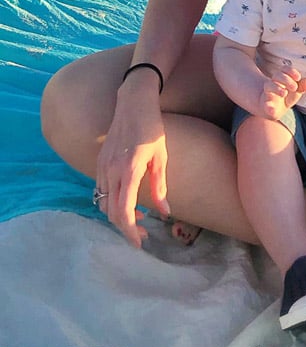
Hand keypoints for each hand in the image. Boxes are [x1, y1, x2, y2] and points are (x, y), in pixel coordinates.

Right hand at [95, 88, 168, 247]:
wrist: (133, 103)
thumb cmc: (152, 128)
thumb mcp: (161, 156)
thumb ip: (160, 186)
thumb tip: (165, 212)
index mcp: (129, 171)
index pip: (124, 212)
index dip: (130, 232)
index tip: (140, 243)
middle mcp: (111, 171)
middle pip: (111, 212)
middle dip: (126, 228)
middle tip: (144, 234)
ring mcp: (102, 166)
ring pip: (103, 203)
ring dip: (118, 215)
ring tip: (138, 219)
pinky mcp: (99, 162)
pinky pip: (100, 190)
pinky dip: (111, 201)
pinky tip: (127, 200)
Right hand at [259, 67, 305, 119]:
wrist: (274, 109)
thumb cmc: (288, 96)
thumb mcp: (297, 90)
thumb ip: (304, 85)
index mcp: (282, 77)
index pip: (285, 69)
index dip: (291, 71)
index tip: (298, 77)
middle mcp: (274, 83)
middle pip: (277, 75)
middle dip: (286, 80)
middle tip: (295, 87)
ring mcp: (268, 93)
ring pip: (269, 86)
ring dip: (277, 88)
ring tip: (284, 93)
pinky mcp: (266, 105)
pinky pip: (265, 105)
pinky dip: (268, 107)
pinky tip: (272, 110)